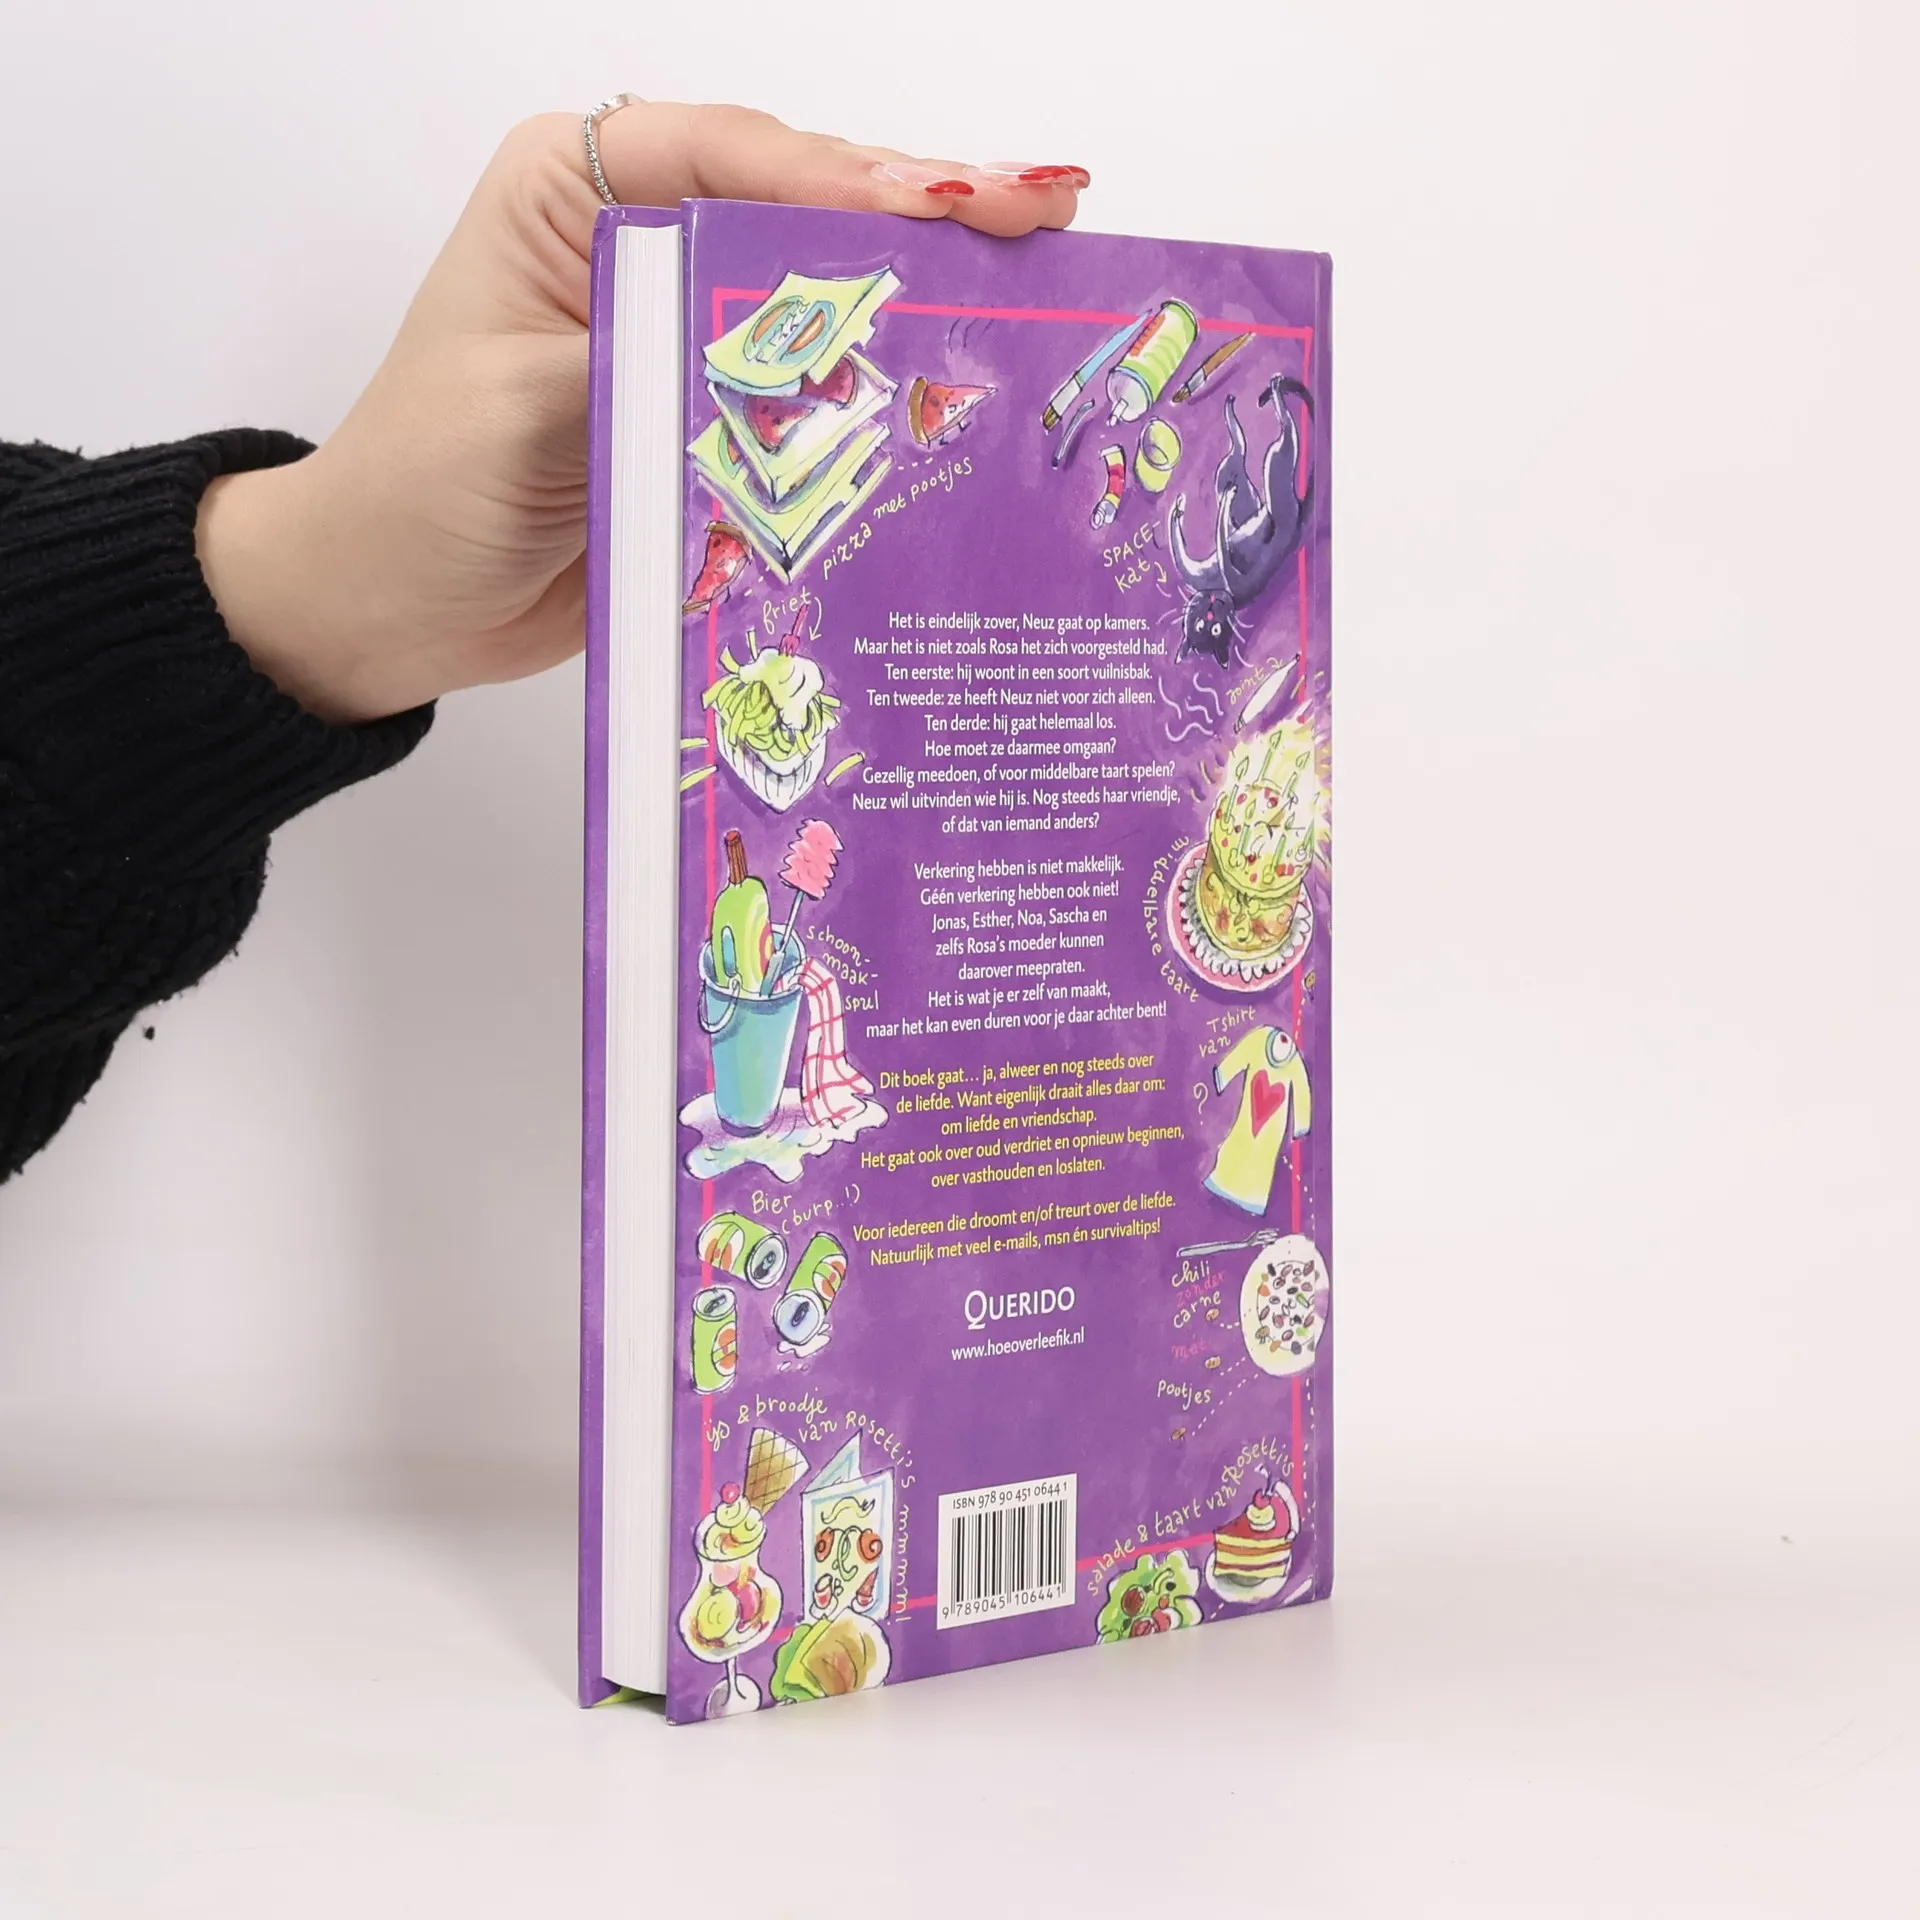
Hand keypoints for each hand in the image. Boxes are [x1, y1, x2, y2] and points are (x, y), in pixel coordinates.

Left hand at [195, 104, 1088, 722]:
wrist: (391, 608)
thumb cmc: (420, 490)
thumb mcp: (525, 409)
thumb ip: (654, 363)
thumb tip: (787, 357)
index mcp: (578, 190)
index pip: (735, 158)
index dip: (850, 179)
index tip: (948, 202)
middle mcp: (645, 243)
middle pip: (804, 210)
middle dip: (924, 215)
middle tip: (1044, 215)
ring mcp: (691, 333)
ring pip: (826, 297)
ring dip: (927, 295)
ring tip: (1039, 277)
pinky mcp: (718, 418)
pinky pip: (816, 397)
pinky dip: (887, 396)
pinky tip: (967, 384)